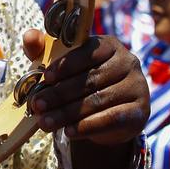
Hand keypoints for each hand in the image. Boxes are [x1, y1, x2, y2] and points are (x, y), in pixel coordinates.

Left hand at [22, 31, 149, 144]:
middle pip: (90, 79)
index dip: (66, 65)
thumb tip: (28, 36)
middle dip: (60, 94)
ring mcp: (137, 86)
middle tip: (37, 105)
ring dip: (68, 113)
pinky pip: (111, 118)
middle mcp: (128, 62)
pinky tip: (69, 132)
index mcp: (109, 45)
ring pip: (97, 100)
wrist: (107, 118)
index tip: (45, 78)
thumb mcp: (61, 68)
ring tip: (45, 123)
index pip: (88, 51)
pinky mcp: (141, 111)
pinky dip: (87, 127)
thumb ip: (44, 51)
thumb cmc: (81, 85)